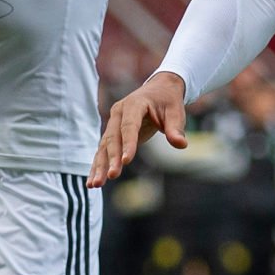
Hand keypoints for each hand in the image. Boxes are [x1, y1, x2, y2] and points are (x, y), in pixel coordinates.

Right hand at [89, 72, 188, 187]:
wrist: (160, 89)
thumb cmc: (168, 101)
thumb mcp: (176, 112)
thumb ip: (175, 128)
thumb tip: (181, 145)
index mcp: (134, 104)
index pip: (129, 126)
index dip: (128, 143)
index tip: (126, 161)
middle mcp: (118, 112)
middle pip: (113, 138)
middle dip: (111, 158)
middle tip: (112, 176)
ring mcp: (113, 122)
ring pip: (104, 146)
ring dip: (99, 166)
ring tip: (95, 184)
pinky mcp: (112, 133)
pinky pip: (103, 150)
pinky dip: (98, 165)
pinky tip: (93, 182)